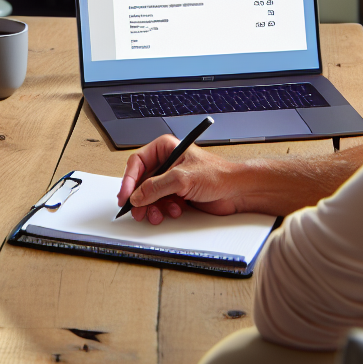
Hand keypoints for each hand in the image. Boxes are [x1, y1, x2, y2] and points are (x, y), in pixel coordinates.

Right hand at [116, 134, 245, 224]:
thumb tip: (136, 195)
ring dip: (152, 207)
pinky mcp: (176, 194)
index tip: (126, 196)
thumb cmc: (218, 175)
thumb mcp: (182, 178)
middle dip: (139, 198)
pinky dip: (163, 211)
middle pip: (141, 182)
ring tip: (157, 214)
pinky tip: (175, 211)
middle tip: (138, 211)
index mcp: (165, 149)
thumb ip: (156, 187)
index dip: (128, 180)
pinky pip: (160, 204)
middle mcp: (166, 163)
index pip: (137, 163)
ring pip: (149, 196)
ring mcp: (171, 180)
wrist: (237, 191)